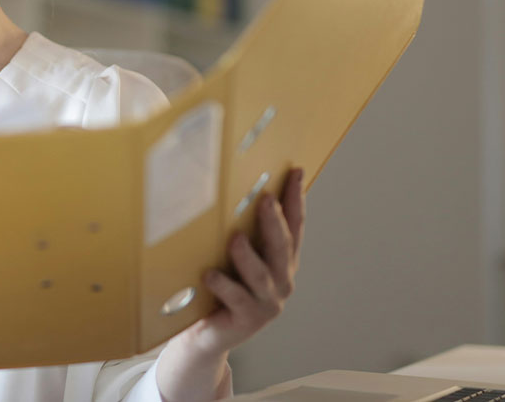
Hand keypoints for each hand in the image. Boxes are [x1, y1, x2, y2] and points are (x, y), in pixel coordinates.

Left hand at [184, 166, 306, 356]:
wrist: (208, 333)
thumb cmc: (221, 289)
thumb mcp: (235, 257)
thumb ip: (243, 231)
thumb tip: (232, 190)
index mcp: (282, 262)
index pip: (294, 226)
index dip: (296, 200)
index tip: (295, 172)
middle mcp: (280, 282)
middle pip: (282, 247)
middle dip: (275, 222)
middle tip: (266, 199)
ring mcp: (266, 303)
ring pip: (261, 275)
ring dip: (248, 255)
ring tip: (235, 238)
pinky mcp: (247, 320)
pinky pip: (236, 299)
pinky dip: (223, 285)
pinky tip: (210, 274)